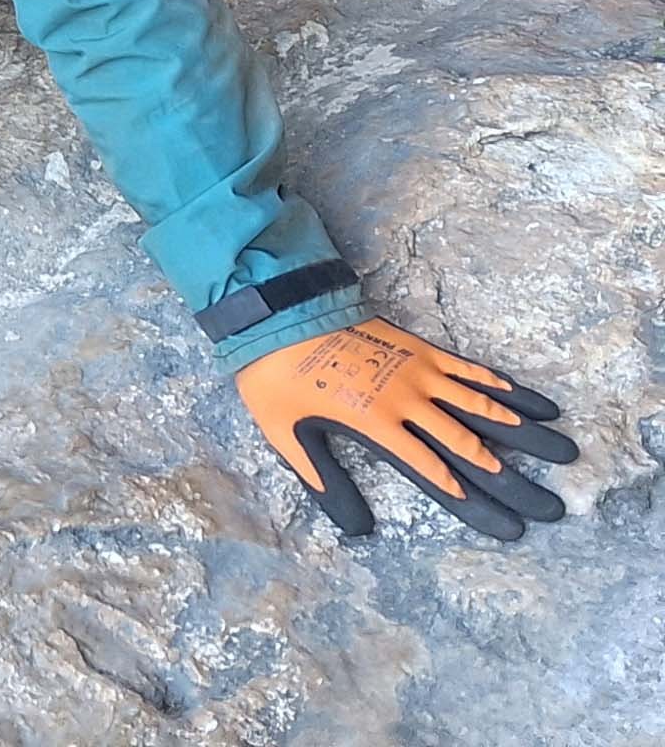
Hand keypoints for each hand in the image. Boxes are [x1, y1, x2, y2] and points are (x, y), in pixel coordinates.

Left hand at [236, 319, 573, 540]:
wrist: (275, 309)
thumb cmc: (276, 376)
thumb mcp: (286, 435)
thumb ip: (324, 481)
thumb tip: (357, 531)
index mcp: (377, 425)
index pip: (436, 474)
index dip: (473, 504)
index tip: (511, 529)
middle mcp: (407, 401)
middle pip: (472, 448)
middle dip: (514, 481)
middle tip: (554, 507)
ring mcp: (418, 371)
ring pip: (484, 407)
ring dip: (527, 433)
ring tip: (565, 451)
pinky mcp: (420, 348)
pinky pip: (471, 370)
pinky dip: (505, 387)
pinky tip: (535, 402)